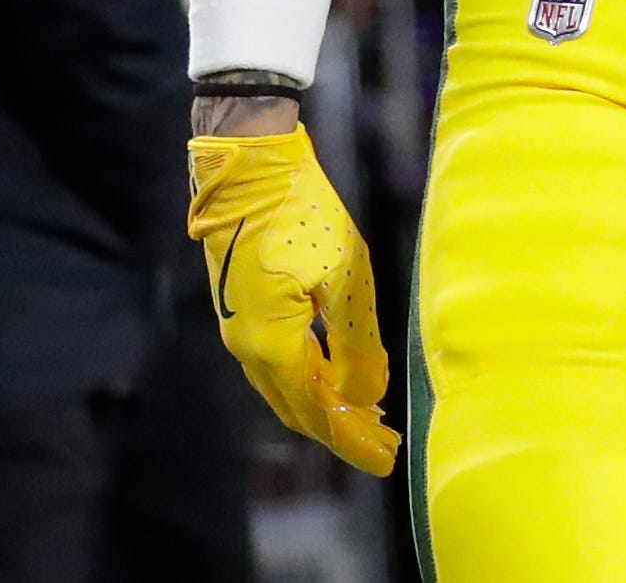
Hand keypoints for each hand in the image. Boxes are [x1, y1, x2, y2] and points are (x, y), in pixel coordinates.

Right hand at [186, 126, 400, 475]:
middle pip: (298, 407)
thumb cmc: (302, 211)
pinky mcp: (242, 309)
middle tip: (384, 446)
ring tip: (367, 416)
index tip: (386, 460)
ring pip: (285, 387)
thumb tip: (368, 396)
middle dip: (341, 429)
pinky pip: (276, 362)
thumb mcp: (346, 274)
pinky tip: (335, 374)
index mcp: (271, 343)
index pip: (317, 410)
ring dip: (325, 405)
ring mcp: (238, 329)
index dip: (353, 439)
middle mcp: (246, 346)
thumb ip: (358, 341)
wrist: (249, 166)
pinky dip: (309, 378)